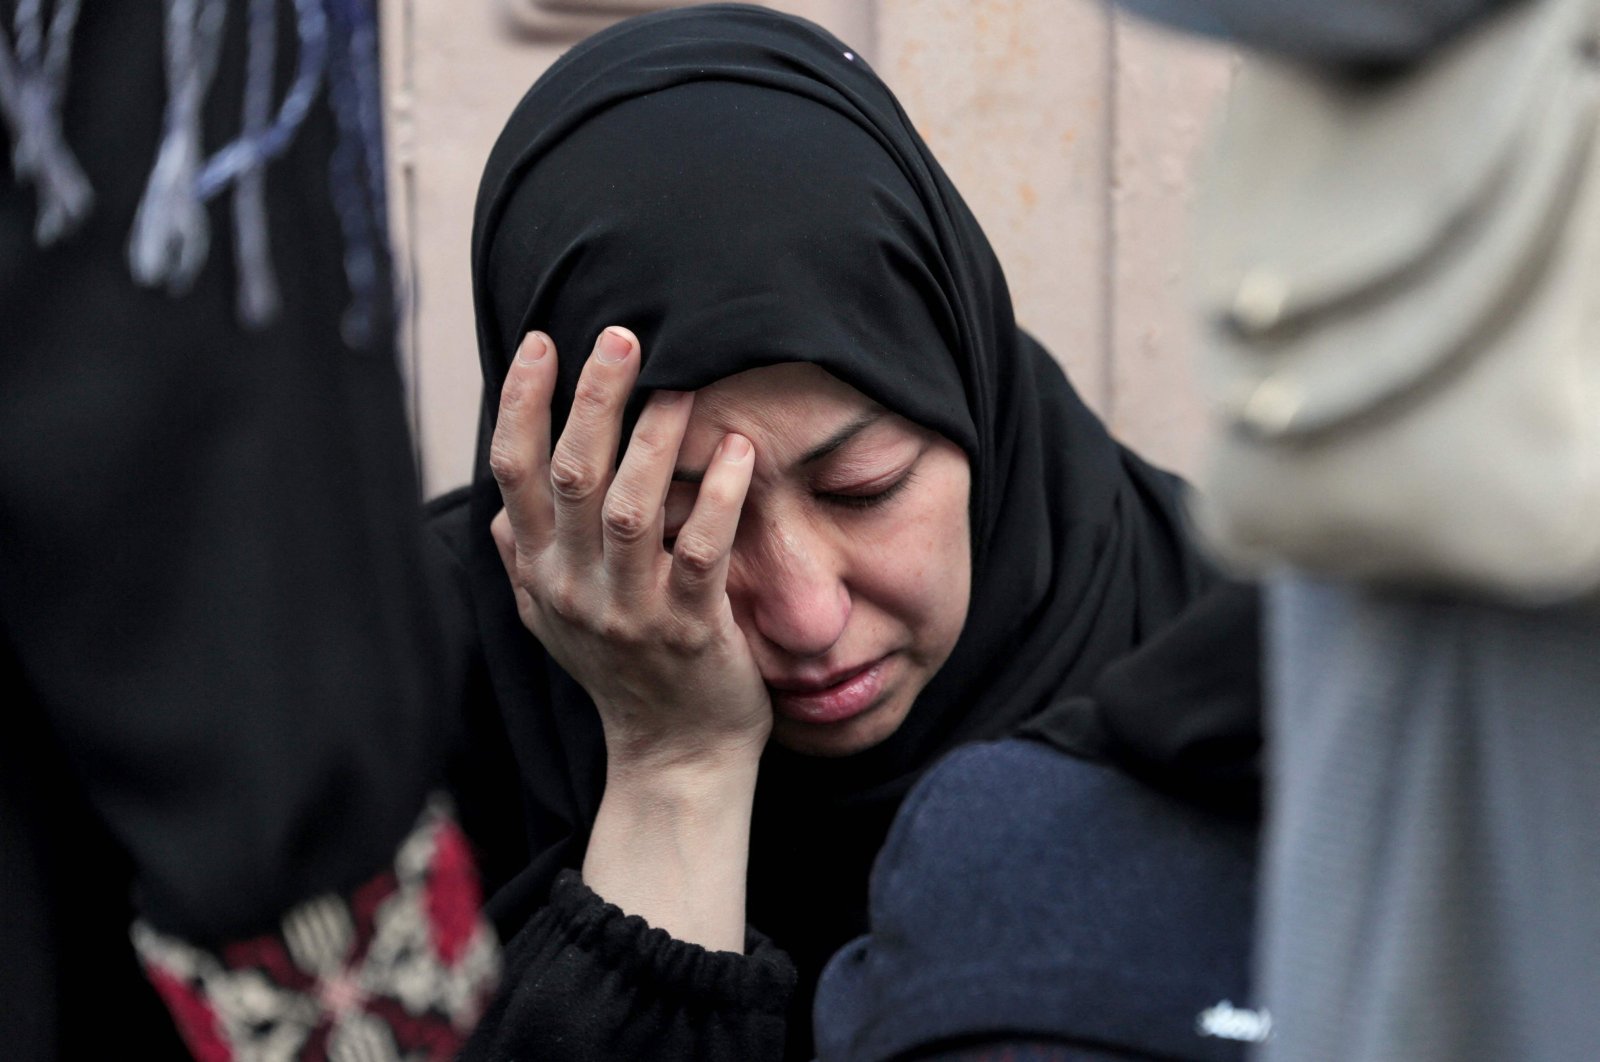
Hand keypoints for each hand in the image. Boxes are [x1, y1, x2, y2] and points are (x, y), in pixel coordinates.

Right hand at [488, 327, 772, 771]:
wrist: (673, 755)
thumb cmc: (620, 671)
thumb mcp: (552, 616)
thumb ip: (526, 554)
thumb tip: (499, 495)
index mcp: (539, 570)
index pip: (513, 472)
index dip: (522, 403)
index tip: (542, 341)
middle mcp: (573, 588)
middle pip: (570, 476)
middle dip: (591, 400)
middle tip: (621, 336)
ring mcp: (629, 612)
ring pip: (630, 510)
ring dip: (654, 441)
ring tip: (681, 382)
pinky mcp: (689, 631)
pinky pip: (701, 554)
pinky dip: (717, 498)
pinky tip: (737, 450)